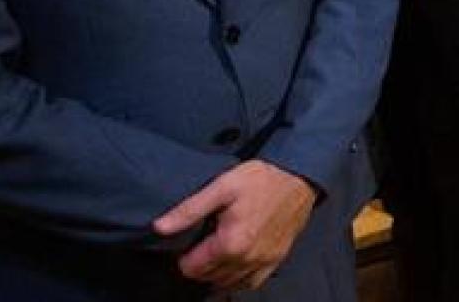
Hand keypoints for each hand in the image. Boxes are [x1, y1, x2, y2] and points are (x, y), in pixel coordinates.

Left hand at [152, 160, 316, 290]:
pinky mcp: (277, 259)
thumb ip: (189, 209)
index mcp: (230, 244)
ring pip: (229, 283)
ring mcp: (264, 262)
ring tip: (214, 254)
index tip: (188, 242)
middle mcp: (247, 260)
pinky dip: (238, 280)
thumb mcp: (222, 186)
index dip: (184, 257)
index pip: (192, 268)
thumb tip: (158, 227)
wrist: (300, 176)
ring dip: (217, 274)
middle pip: (209, 277)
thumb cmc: (261, 178)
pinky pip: (252, 283)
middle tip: (200, 244)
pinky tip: (234, 266)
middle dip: (200, 265)